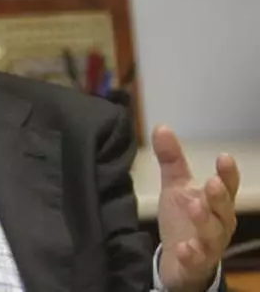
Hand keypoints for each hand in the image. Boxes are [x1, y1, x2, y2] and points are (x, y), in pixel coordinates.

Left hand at [153, 125, 239, 290]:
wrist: (179, 260)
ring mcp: (210, 244)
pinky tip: (185, 247)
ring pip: (214, 233)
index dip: (228, 173)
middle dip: (219, 196)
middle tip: (212, 183)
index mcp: (216, 202)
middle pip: (224, 209)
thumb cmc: (184, 219)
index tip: (224, 157)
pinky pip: (198, 259)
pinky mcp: (197, 262)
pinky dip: (192, 253)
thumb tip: (161, 126)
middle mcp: (219, 222)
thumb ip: (171, 160)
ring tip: (195, 207)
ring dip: (205, 220)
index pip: (227, 186)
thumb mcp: (176, 187)